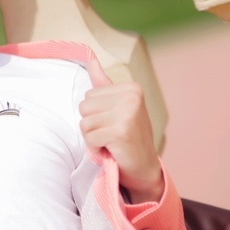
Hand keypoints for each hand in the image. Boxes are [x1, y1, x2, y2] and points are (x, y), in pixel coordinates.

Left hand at [79, 60, 163, 203]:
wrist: (145, 169)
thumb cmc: (128, 137)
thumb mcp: (118, 107)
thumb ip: (103, 84)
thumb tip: (91, 60)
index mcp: (131, 88)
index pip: (89, 95)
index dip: (96, 114)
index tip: (115, 123)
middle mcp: (132, 97)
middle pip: (84, 107)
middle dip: (93, 125)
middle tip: (112, 134)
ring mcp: (127, 114)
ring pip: (84, 123)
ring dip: (93, 138)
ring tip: (111, 142)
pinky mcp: (121, 132)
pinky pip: (89, 138)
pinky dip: (96, 149)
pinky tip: (111, 151)